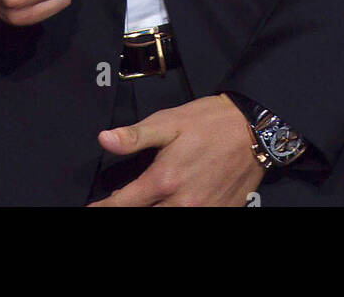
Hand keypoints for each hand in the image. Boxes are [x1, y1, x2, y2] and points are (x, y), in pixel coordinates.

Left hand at [87, 94, 266, 206]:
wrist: (253, 129)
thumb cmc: (208, 122)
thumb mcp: (169, 122)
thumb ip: (136, 136)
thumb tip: (103, 140)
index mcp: (164, 179)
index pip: (123, 204)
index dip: (103, 209)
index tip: (90, 210)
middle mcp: (182, 203)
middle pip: (144, 218)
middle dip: (127, 212)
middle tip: (117, 205)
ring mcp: (203, 212)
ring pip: (169, 222)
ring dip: (152, 215)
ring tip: (143, 206)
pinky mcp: (220, 214)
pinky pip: (195, 222)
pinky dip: (178, 215)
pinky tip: (173, 206)